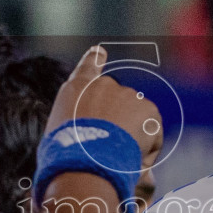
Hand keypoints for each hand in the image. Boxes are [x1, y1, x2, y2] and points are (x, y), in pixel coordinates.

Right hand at [46, 46, 162, 170]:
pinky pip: (151, 135)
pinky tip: (130, 158)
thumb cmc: (67, 156)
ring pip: (136, 122)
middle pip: (118, 105)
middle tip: (108, 149)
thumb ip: (80, 127)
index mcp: (76, 89)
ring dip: (131, 139)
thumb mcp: (61, 136)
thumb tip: (95, 131)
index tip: (100, 51)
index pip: (88, 66)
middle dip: (118, 125)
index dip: (95, 59)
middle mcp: (103, 85)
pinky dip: (146, 150)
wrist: (85, 162)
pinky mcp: (148, 109)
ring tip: (117, 157)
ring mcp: (127, 95)